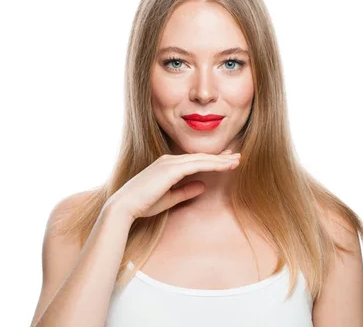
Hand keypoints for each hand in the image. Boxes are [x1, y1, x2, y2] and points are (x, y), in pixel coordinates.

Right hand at [106, 149, 240, 219]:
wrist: (125, 206)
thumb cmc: (143, 204)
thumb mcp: (169, 198)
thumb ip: (186, 191)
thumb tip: (203, 186)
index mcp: (167, 165)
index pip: (194, 160)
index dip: (212, 159)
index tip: (227, 160)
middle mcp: (169, 160)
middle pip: (201, 156)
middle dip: (220, 157)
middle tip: (238, 156)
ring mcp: (170, 162)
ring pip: (202, 159)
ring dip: (221, 160)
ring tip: (237, 161)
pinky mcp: (171, 169)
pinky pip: (198, 165)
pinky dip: (213, 164)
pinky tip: (225, 166)